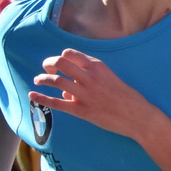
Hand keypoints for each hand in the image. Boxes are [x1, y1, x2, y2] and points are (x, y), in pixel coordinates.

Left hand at [29, 49, 160, 137]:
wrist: (138, 116)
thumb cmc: (125, 98)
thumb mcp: (109, 80)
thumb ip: (88, 80)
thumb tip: (65, 90)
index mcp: (97, 66)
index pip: (70, 54)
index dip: (60, 58)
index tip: (57, 65)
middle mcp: (90, 77)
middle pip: (60, 62)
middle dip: (48, 64)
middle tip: (46, 70)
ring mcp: (85, 94)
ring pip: (56, 80)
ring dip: (42, 79)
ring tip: (37, 80)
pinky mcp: (81, 110)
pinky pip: (56, 103)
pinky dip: (41, 98)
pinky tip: (32, 95)